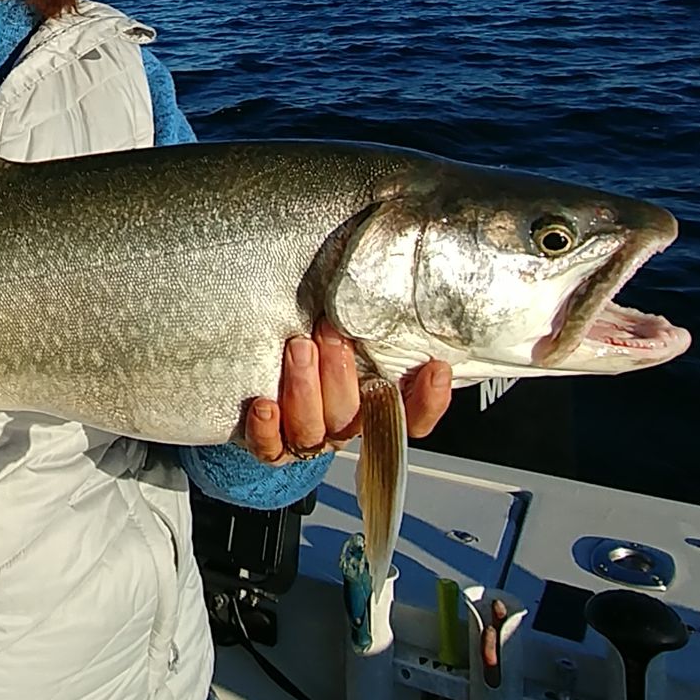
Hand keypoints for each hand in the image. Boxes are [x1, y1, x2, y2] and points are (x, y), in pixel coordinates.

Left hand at [243, 320, 453, 463]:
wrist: (263, 376)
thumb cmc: (314, 343)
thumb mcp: (348, 329)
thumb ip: (371, 312)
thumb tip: (389, 252)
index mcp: (373, 403)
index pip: (411, 416)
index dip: (428, 400)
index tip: (436, 369)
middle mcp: (343, 425)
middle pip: (353, 416)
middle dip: (341, 373)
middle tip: (330, 331)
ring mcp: (308, 439)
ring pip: (312, 429)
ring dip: (305, 388)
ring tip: (298, 348)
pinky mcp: (271, 447)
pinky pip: (270, 448)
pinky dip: (267, 429)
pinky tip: (264, 405)